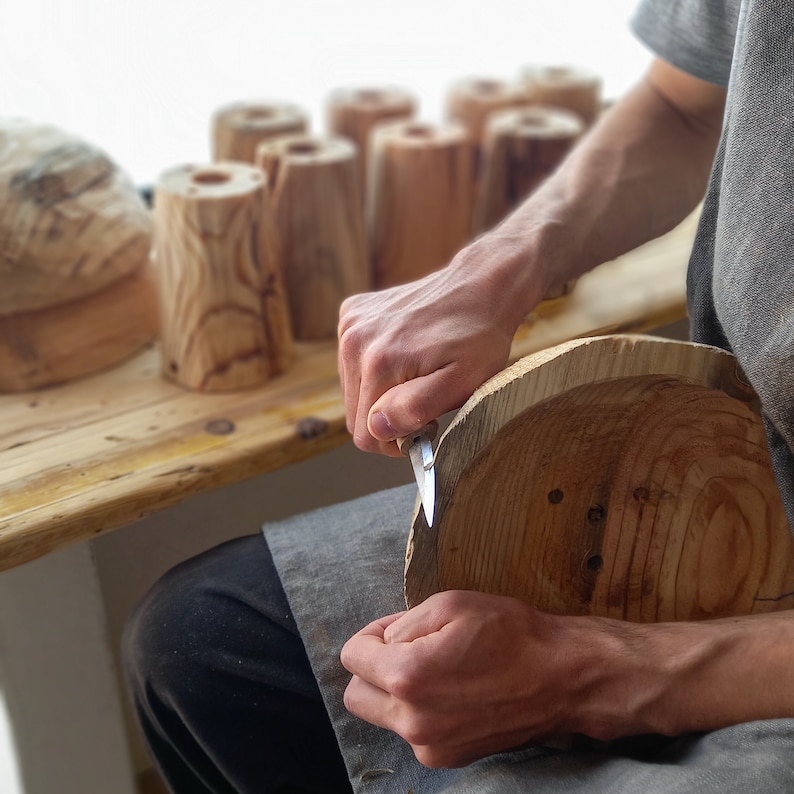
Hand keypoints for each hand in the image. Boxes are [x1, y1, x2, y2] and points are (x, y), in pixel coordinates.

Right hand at [338, 241, 539, 454]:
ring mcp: (350, 324)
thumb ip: (415, 408)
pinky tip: (404, 352)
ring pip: (353, 390)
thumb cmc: (478, 338)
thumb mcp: (462, 382)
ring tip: (417, 374)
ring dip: (381, 392)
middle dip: (388, 416)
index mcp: (377, 363)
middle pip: (355, 414)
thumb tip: (376, 427)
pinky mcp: (352, 313)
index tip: (425, 423)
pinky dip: (375, 366)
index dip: (396, 439)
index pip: (365, 434)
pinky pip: (352, 361)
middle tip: (425, 398)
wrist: (480, 285)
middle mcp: (355, 341)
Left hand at [340, 590, 580, 767]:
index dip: (371, 634)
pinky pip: (412, 732)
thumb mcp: (450, 604)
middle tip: (409, 648)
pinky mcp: (446, 758)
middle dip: (373, 668)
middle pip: (356, 694)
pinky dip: (420, 711)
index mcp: (406, 677)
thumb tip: (383, 641)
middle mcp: (411, 720)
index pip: (351, 657)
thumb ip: (402, 623)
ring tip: (437, 668)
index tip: (397, 629)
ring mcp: (429, 744)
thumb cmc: (510, 633)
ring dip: (395, 691)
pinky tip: (453, 690)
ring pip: (382, 715)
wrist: (561, 678)